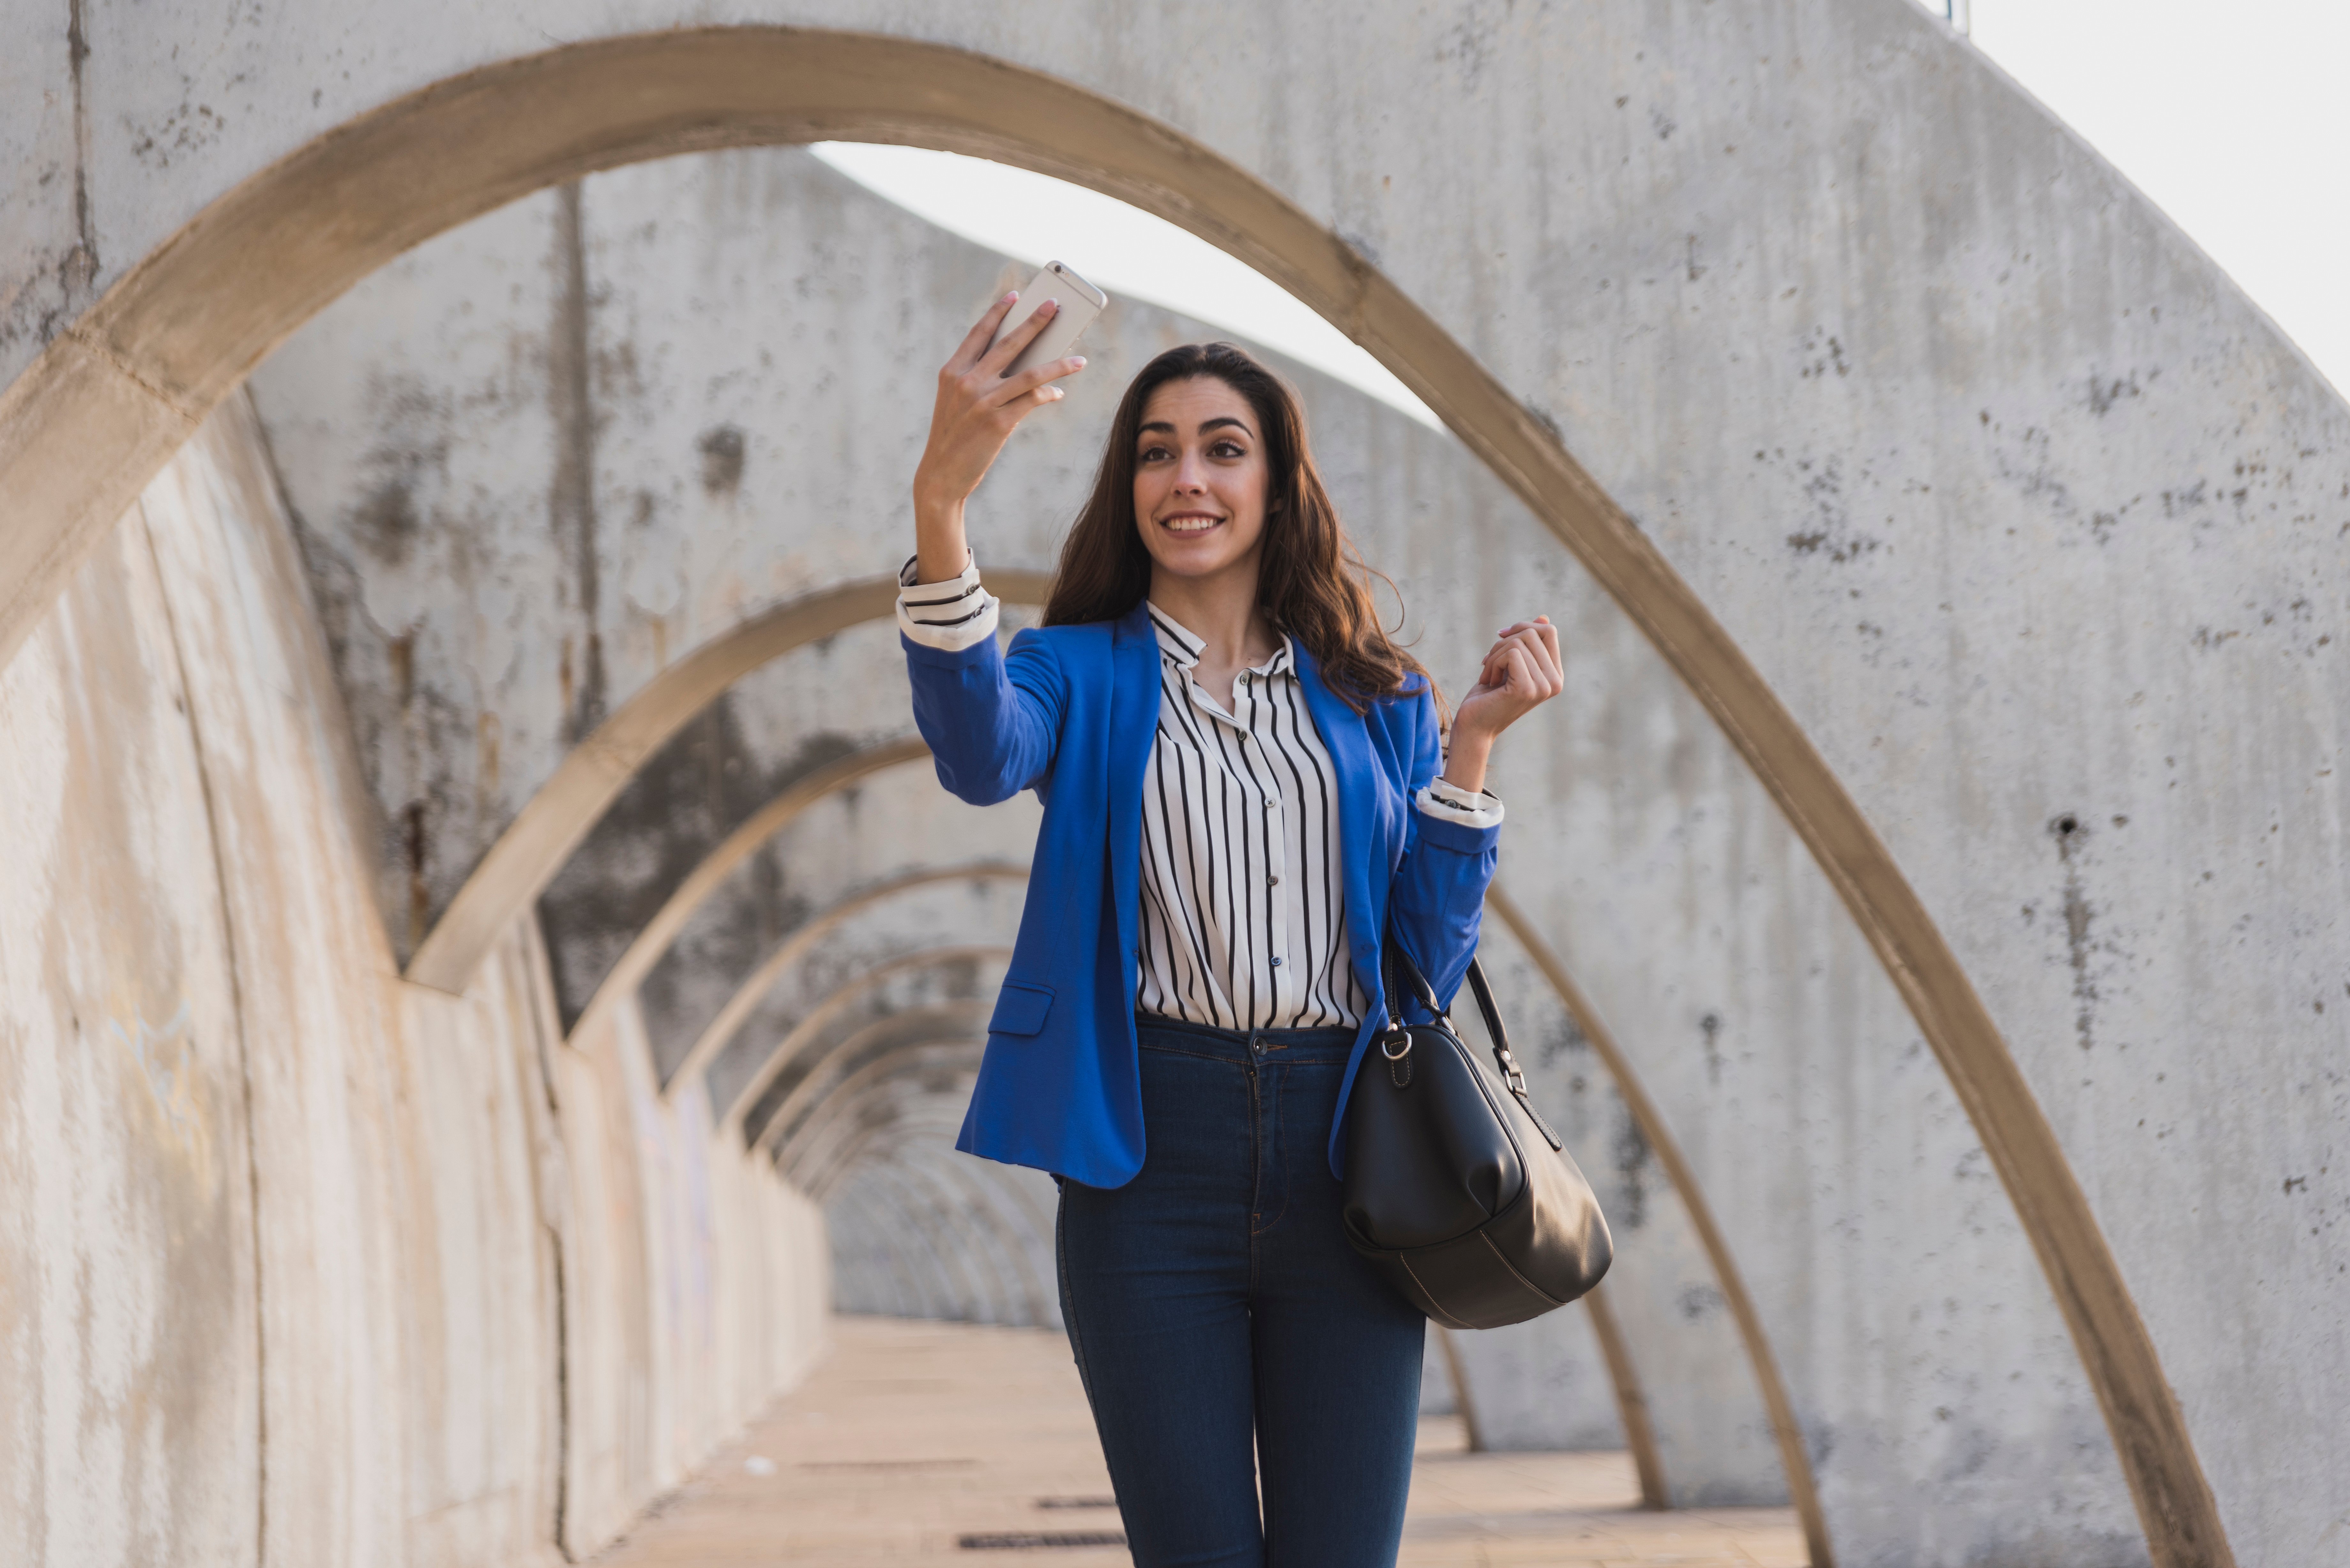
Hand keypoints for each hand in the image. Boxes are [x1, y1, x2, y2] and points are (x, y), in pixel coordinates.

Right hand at [909, 293, 1087, 580]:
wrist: (940, 476)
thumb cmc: (954, 437)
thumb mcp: (957, 402)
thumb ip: (980, 379)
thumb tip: (1025, 364)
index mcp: (952, 371)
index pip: (979, 333)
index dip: (998, 312)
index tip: (1015, 295)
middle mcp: (966, 382)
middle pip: (1009, 344)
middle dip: (1035, 322)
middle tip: (1055, 306)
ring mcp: (983, 402)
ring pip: (1030, 374)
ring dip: (1059, 365)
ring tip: (1079, 360)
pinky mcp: (998, 423)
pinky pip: (1032, 401)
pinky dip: (1048, 395)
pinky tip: (1058, 394)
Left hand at [1441, 616, 1561, 793]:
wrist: (1473, 726)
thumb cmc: (1489, 695)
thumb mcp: (1510, 663)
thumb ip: (1528, 643)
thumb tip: (1543, 617)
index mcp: (1555, 674)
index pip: (1548, 631)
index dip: (1522, 626)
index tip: (1501, 637)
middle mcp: (1555, 681)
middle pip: (1532, 633)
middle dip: (1503, 642)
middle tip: (1490, 663)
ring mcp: (1544, 687)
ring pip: (1518, 642)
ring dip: (1494, 655)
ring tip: (1489, 675)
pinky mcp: (1527, 689)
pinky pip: (1511, 653)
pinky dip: (1493, 662)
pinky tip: (1488, 680)